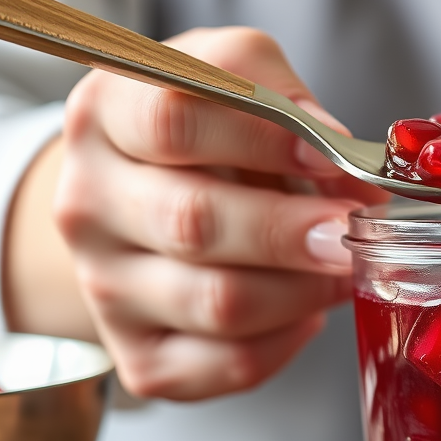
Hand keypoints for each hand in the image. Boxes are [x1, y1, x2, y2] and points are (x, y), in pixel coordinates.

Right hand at [51, 27, 383, 400]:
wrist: (143, 200)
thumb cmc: (207, 131)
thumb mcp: (236, 76)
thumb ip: (285, 96)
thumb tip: (341, 156)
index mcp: (107, 114)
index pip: (173, 121)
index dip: (263, 139)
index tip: (331, 154)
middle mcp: (88, 203)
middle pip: (193, 222)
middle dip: (292, 230)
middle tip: (352, 229)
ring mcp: (105, 287)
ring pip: (220, 304)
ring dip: (303, 288)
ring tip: (343, 266)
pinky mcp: (138, 356)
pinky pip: (228, 364)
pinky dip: (286, 341)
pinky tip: (306, 311)